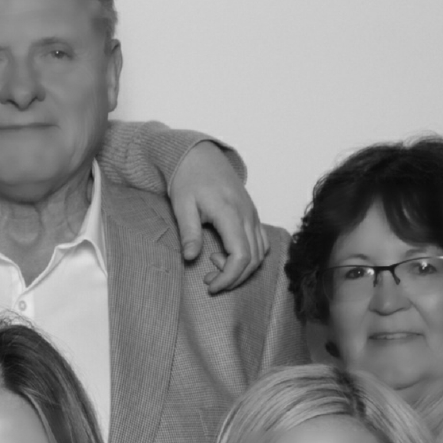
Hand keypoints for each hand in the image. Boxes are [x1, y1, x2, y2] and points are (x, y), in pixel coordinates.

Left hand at [167, 141, 266, 292]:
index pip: (240, 256)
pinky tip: (226, 254)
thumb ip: (189, 232)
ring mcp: (253, 214)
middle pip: (253, 259)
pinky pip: (260, 242)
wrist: (200, 155)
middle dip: (233, 277)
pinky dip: (249, 257)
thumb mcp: (182, 205)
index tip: (211, 286)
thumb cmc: (189, 178)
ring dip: (241, 269)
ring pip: (260, 253)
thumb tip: (191, 258)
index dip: (228, 277)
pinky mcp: (253, 214)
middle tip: (209, 281)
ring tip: (214, 265)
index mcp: (230, 213)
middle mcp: (247, 215)